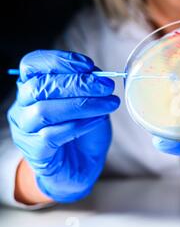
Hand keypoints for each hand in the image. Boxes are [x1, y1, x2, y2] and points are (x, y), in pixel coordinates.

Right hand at [8, 50, 119, 202]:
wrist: (83, 165)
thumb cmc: (84, 129)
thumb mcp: (91, 101)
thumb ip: (89, 85)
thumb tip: (97, 73)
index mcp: (32, 87)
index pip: (32, 64)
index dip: (59, 61)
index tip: (89, 66)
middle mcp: (22, 106)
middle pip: (40, 86)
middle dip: (78, 83)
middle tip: (107, 87)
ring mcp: (24, 130)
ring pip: (44, 111)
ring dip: (82, 104)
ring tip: (109, 104)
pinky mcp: (34, 152)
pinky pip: (52, 135)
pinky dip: (79, 125)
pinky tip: (99, 120)